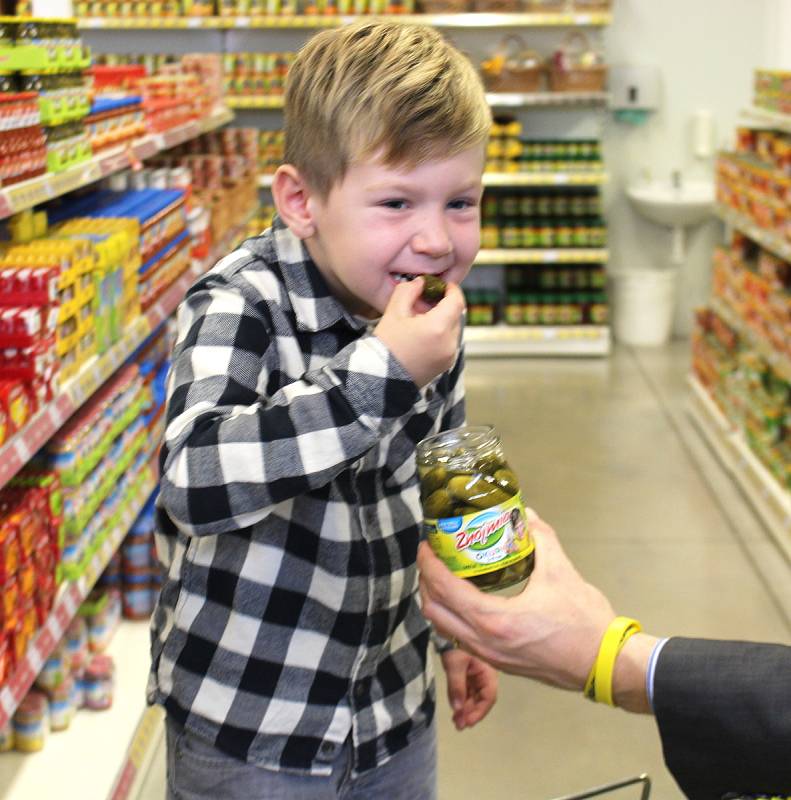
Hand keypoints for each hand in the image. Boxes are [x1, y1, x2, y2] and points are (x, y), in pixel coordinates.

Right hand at [374, 277, 464, 387]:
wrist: (380, 380)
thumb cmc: (386, 346)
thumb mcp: (393, 313)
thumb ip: (408, 291)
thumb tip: (420, 283)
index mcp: (438, 328)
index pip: (457, 301)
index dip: (452, 289)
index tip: (443, 285)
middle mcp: (449, 343)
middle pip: (455, 315)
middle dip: (443, 305)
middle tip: (425, 302)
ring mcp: (449, 356)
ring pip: (453, 329)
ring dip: (442, 320)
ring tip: (420, 320)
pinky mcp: (445, 365)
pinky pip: (449, 343)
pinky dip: (441, 335)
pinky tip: (422, 335)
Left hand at [419, 511, 615, 691]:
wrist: (604, 664)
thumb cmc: (583, 620)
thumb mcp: (560, 572)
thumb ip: (540, 538)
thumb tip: (526, 515)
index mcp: (493, 620)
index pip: (444, 589)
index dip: (429, 564)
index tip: (427, 544)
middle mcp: (483, 642)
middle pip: (434, 611)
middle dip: (426, 581)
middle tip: (433, 557)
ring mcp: (489, 657)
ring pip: (444, 629)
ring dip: (437, 601)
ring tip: (444, 575)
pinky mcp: (498, 664)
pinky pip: (460, 639)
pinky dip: (452, 617)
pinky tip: (465, 598)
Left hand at [439, 649, 497, 730]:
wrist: (446, 630)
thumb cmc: (455, 645)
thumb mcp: (455, 665)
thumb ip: (456, 687)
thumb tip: (458, 709)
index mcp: (488, 672)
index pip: (488, 697)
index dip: (479, 712)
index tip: (468, 722)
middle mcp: (484, 676)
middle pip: (481, 700)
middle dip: (470, 713)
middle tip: (459, 725)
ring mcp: (476, 676)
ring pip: (473, 698)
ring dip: (466, 710)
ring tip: (456, 722)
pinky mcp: (467, 676)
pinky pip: (467, 692)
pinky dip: (461, 702)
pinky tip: (455, 711)